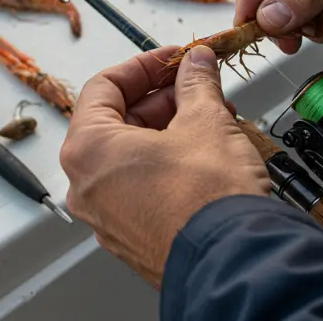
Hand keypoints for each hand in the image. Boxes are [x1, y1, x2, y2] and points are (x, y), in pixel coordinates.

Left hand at [59, 45, 269, 288]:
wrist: (234, 262)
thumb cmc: (209, 200)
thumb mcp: (205, 121)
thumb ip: (195, 82)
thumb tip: (196, 63)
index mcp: (89, 150)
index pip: (104, 86)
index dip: (144, 66)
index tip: (172, 59)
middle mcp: (88, 185)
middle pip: (117, 120)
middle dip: (162, 99)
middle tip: (196, 85)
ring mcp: (107, 215)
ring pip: (131, 154)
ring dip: (168, 128)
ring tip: (209, 119)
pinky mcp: (131, 234)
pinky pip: (141, 183)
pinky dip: (166, 161)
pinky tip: (202, 152)